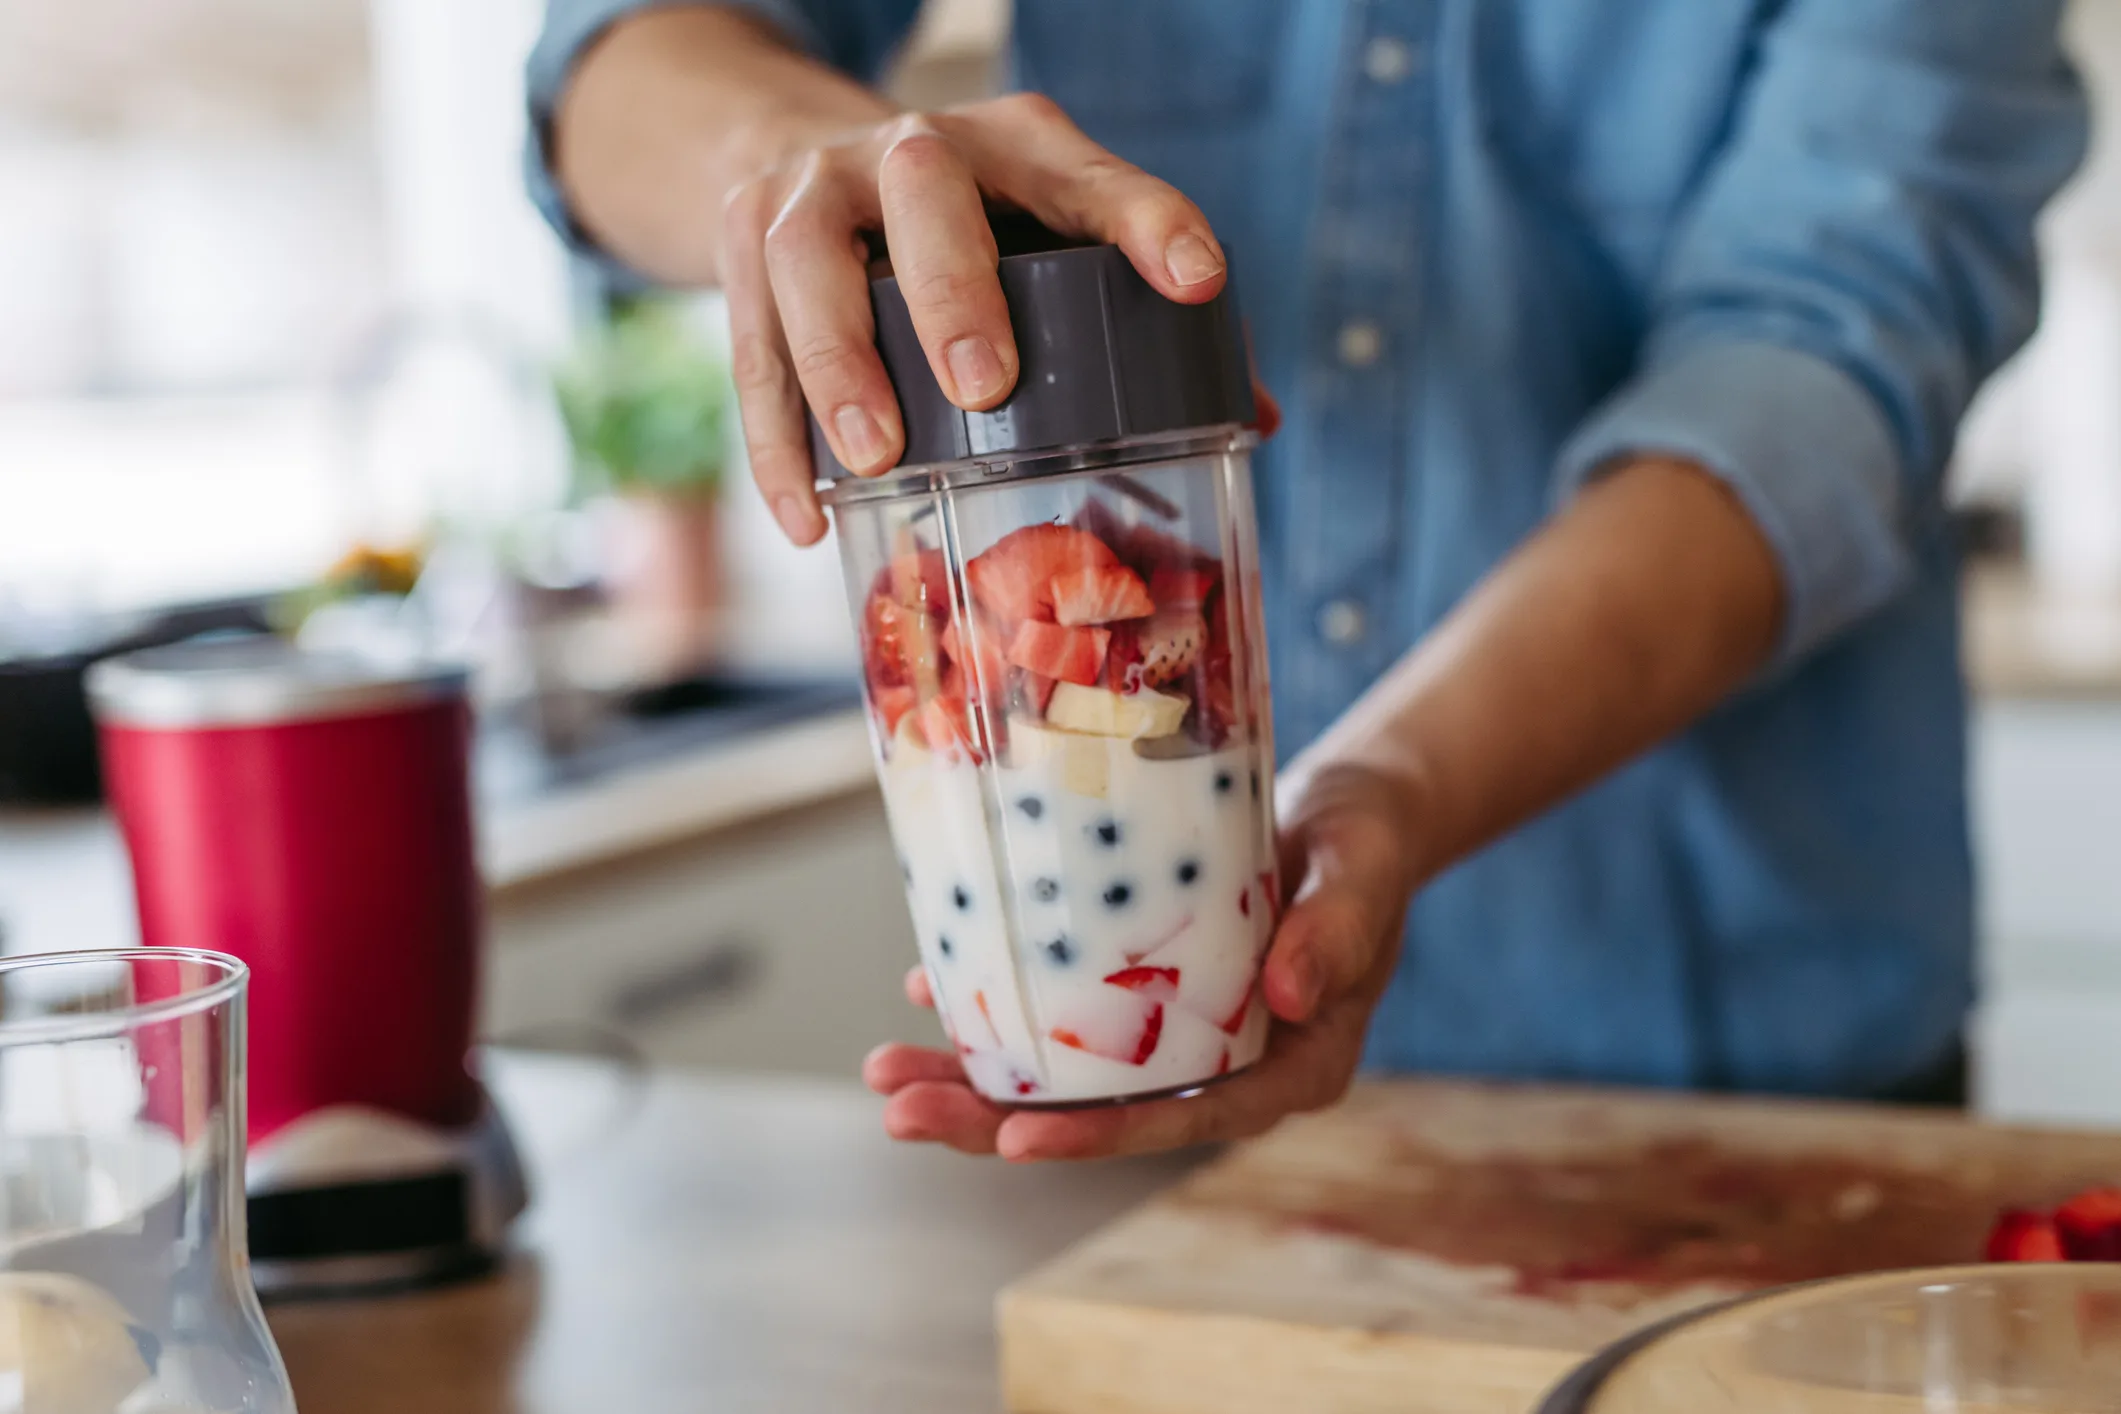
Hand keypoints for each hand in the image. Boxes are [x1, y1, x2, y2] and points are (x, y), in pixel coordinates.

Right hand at [717, 92, 1275, 546]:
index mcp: (1015, 148)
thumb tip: (1251, 419)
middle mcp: (910, 151)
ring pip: (810, 263)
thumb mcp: (1048, 227)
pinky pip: (749, 344)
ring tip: (876, 455)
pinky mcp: (743, 246)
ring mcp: (813, 192)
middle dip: (954, 289)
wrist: (796, 154)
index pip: (1090, 176)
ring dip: (840, 363)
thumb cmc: (964, 223)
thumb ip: (1137, 311)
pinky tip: (809, 515)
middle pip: (924, 193)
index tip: (1197, 282)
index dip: (1148, 222)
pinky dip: (776, 439)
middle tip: (985, 387)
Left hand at [862, 765, 1421, 1159]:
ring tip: (884, 1069)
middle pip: (1101, 1114)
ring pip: (1066, 1074)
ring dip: (972, 1077)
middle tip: (900, 1112)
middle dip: (992, 1121)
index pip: (1184, 1121)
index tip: (1015, 1139)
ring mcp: (1176, 1034)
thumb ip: (1338, 930)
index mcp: (1289, 1068)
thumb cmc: (1366, 843)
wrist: (1349, 811)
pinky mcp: (1142, 990)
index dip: (1097, 1136)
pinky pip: (1060, 1014)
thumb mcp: (1362, 874)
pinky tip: (929, 992)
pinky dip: (996, 1006)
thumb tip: (1292, 995)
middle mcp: (1223, 1067)